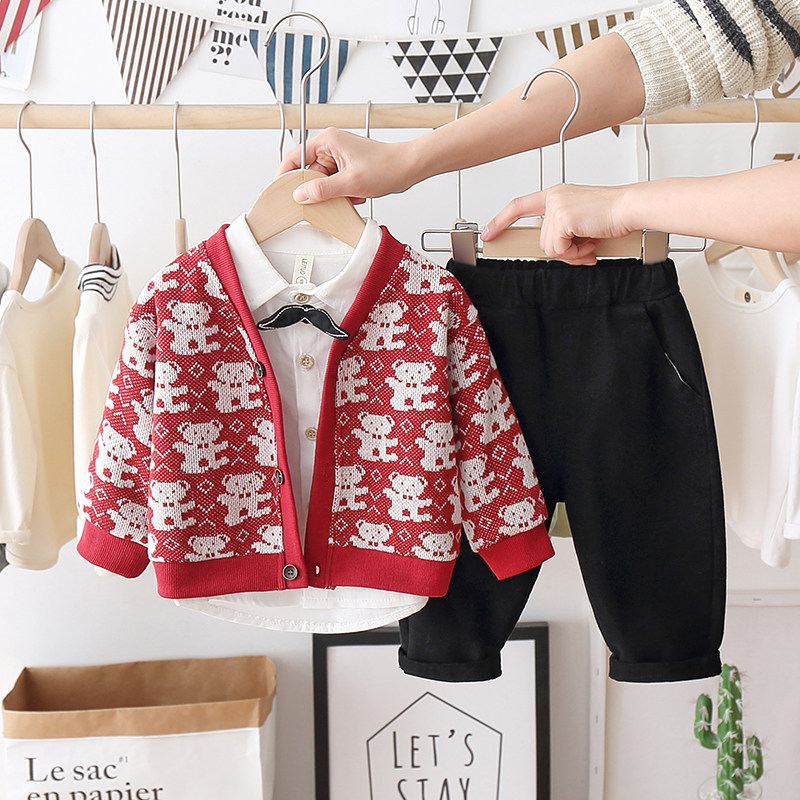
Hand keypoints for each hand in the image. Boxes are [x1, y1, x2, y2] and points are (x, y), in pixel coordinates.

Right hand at [277, 128, 418, 204]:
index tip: (280, 191)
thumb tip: (301, 195)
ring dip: (333, 193)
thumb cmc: (386, 166)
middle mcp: (331, 147)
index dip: (286, 175)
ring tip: (349, 195)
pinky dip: (343, 194)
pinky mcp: (347, 168)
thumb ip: (322, 190)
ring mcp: (340, 158)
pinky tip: (356, 195)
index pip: (295, 157)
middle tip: (321, 201)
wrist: (408, 168)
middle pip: (309, 172)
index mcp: (328, 141)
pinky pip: (335, 184)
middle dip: (317, 189)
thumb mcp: (350, 183)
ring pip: (323, 181)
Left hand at [481, 183, 634, 265]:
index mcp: (556, 194)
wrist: (631, 207)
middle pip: (541, 239)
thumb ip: (564, 230)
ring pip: (549, 247)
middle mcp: (554, 197)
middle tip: (584, 247)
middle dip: (563, 250)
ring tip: (590, 243)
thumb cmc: (613, 214)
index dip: (501, 220)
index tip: (488, 232)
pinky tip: (591, 243)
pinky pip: (558, 249)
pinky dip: (575, 253)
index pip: (519, 205)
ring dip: (572, 253)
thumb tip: (557, 251)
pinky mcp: (562, 219)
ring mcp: (556, 207)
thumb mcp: (582, 219)